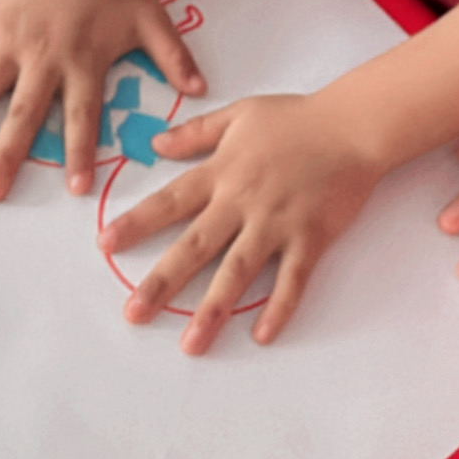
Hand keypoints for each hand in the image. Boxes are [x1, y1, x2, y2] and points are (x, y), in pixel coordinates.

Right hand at [0, 0, 203, 199]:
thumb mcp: (153, 22)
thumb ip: (173, 57)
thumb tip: (202, 88)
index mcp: (84, 63)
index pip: (81, 116)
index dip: (78, 151)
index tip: (73, 188)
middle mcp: (45, 59)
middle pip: (24, 114)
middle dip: (8, 156)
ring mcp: (12, 43)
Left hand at [97, 95, 381, 352]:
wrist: (353, 125)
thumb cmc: (297, 117)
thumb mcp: (240, 114)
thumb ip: (197, 131)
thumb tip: (157, 144)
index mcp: (223, 172)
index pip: (171, 201)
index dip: (137, 223)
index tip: (105, 246)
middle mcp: (243, 202)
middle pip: (195, 246)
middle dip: (162, 281)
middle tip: (132, 314)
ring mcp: (276, 223)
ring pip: (238, 271)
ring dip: (213, 309)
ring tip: (190, 344)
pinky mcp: (310, 237)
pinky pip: (292, 279)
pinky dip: (279, 307)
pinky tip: (263, 335)